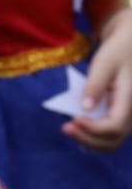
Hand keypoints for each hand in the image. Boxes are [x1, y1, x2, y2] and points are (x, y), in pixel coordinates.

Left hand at [67, 9, 131, 150]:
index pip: (114, 127)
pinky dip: (92, 135)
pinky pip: (107, 134)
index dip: (93, 129)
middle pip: (113, 140)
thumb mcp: (105, 62)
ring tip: (68, 128)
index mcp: (129, 100)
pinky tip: (76, 125)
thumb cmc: (117, 51)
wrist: (129, 47)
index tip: (72, 120)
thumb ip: (95, 85)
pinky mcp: (118, 115)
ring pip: (111, 141)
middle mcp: (131, 113)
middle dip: (88, 139)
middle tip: (64, 127)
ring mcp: (126, 117)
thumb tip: (85, 108)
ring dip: (89, 140)